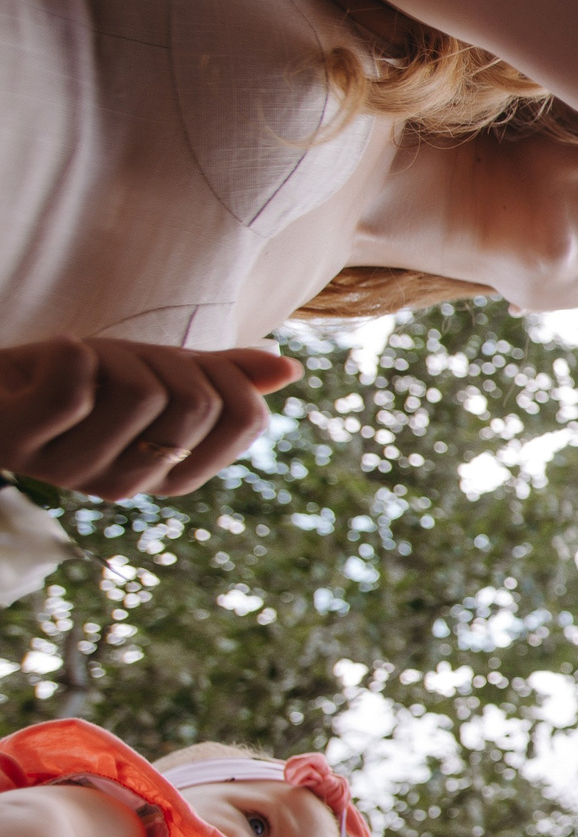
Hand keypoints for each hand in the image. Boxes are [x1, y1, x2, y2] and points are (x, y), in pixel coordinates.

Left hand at [0, 338, 302, 499]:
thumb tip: (291, 368)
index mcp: (170, 474)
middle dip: (167, 358)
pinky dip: (70, 355)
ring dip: (113, 354)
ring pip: (141, 394)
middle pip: (196, 403)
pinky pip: (72, 395)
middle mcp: (126, 484)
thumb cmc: (75, 380)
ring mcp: (69, 470)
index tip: (188, 364)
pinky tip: (58, 353)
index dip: (229, 374)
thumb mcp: (157, 372)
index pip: (246, 420)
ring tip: (82, 363)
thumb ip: (221, 375)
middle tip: (124, 360)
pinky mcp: (18, 444)